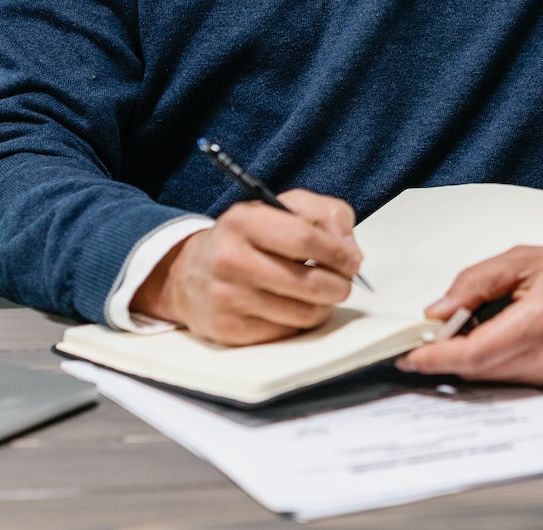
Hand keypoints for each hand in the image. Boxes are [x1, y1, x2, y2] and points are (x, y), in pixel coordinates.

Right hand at [131, 192, 361, 345]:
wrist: (191, 272)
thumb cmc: (247, 238)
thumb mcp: (283, 208)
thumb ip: (326, 215)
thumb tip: (350, 251)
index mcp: (244, 221)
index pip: (304, 239)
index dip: (338, 252)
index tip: (351, 259)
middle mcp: (230, 259)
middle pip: (308, 283)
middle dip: (339, 284)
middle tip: (343, 281)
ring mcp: (227, 297)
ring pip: (302, 313)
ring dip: (324, 306)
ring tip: (321, 294)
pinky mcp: (228, 330)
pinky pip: (286, 333)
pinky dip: (299, 322)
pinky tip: (293, 307)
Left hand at [397, 246, 542, 386]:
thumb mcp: (527, 258)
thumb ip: (477, 280)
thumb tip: (439, 309)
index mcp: (536, 321)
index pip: (471, 354)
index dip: (434, 358)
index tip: (407, 355)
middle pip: (476, 372)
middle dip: (444, 360)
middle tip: (420, 343)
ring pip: (491, 379)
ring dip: (466, 364)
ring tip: (453, 339)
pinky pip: (511, 379)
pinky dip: (491, 364)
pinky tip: (486, 343)